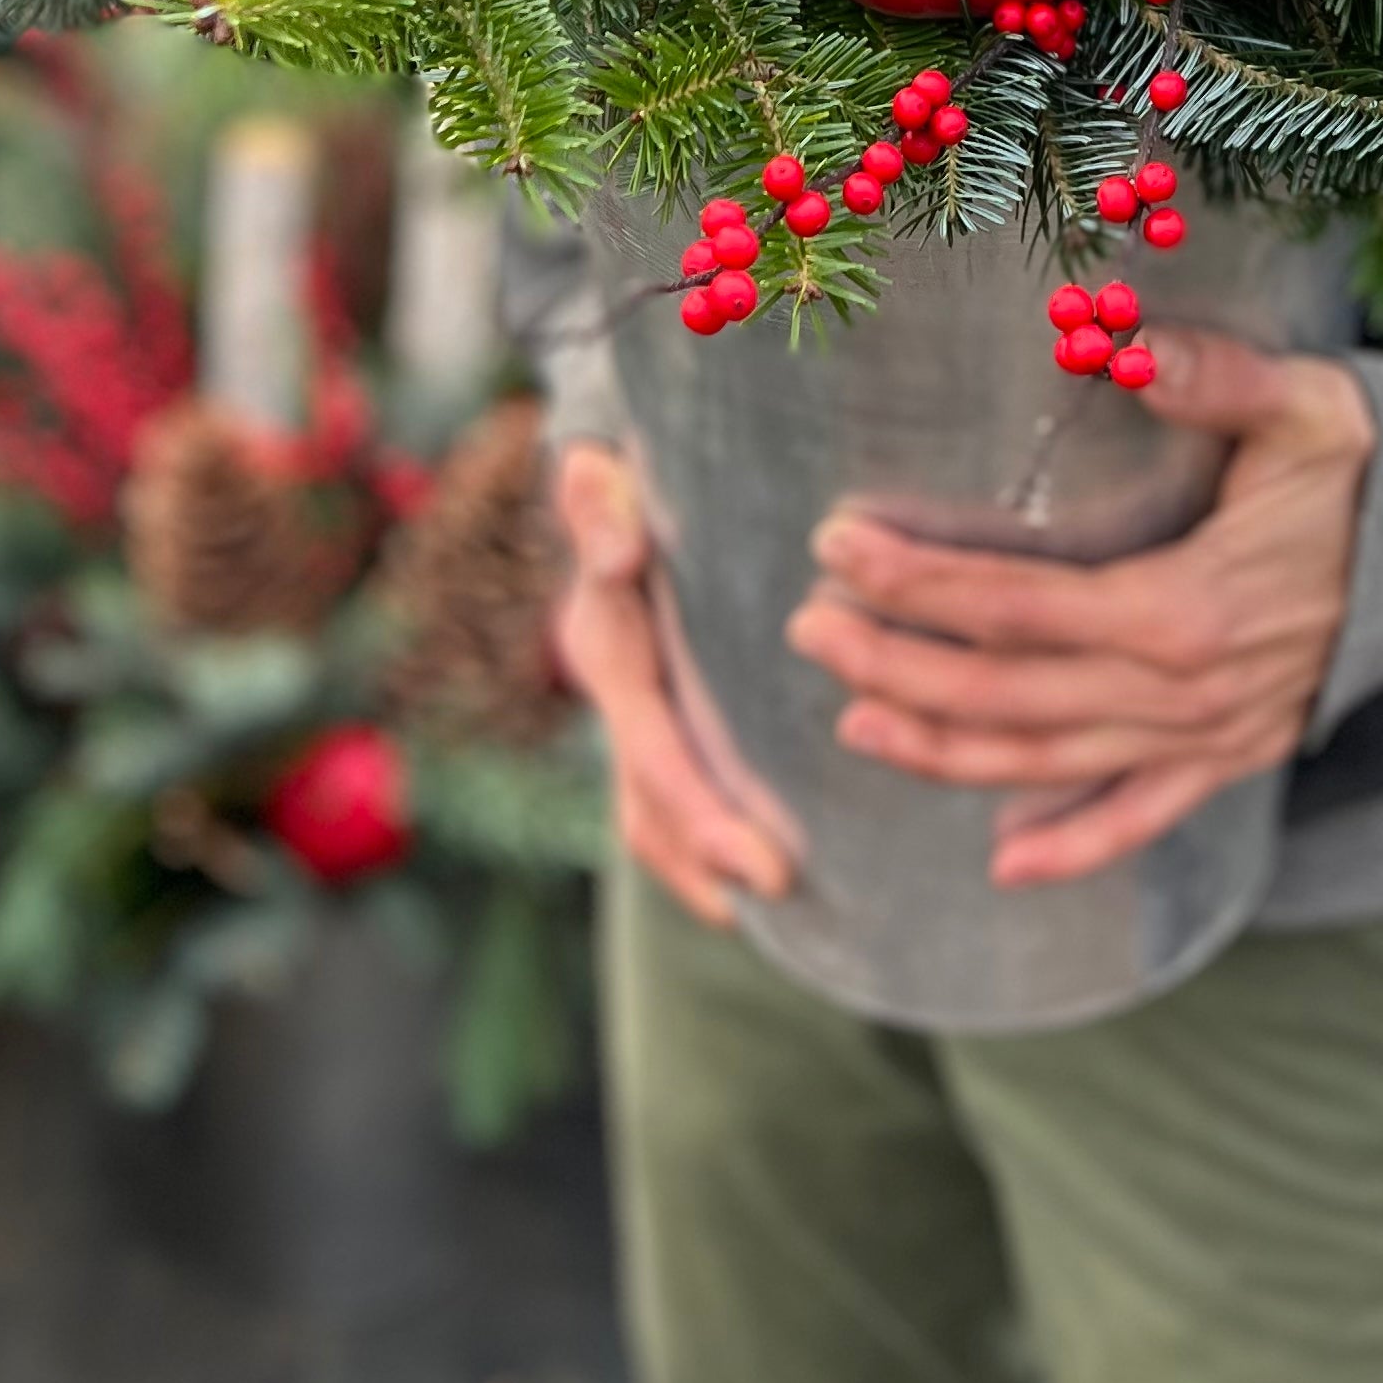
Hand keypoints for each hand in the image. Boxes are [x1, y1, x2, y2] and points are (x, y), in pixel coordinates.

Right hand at [553, 440, 793, 925]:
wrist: (607, 482)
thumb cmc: (623, 476)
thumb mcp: (605, 477)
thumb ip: (600, 506)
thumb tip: (621, 553)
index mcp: (607, 647)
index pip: (651, 749)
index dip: (700, 811)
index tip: (760, 865)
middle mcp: (613, 692)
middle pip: (651, 801)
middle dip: (709, 853)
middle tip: (782, 891)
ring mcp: (632, 711)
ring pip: (654, 812)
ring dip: (704, 864)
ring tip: (775, 906)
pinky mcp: (661, 713)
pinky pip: (673, 792)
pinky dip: (705, 839)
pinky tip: (761, 876)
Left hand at [785, 329, 1374, 887]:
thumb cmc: (1364, 467)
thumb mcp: (1304, 402)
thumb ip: (1212, 375)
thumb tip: (1118, 340)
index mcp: (1187, 606)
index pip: (1019, 603)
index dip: (921, 581)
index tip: (835, 547)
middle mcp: (1186, 692)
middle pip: (1010, 694)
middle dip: (897, 666)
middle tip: (806, 627)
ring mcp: (1207, 738)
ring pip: (1050, 763)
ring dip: (944, 752)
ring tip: (850, 722)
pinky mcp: (1229, 760)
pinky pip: (1141, 818)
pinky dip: (1073, 847)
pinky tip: (1001, 863)